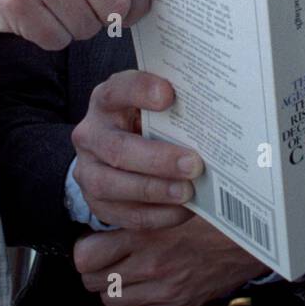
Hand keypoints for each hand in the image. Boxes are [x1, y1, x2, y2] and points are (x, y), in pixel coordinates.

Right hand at [0, 0, 150, 48]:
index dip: (139, 2)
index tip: (129, 10)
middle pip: (116, 5)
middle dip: (107, 19)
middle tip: (88, 12)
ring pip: (88, 27)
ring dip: (75, 28)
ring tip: (54, 6)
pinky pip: (57, 39)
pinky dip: (50, 37)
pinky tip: (34, 15)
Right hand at [72, 69, 203, 228]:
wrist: (112, 152)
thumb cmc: (144, 122)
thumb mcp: (151, 105)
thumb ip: (174, 103)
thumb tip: (215, 109)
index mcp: (107, 101)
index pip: (118, 90)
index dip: (141, 92)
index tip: (169, 95)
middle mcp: (92, 134)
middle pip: (118, 148)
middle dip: (158, 159)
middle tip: (194, 164)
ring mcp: (89, 171)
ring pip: (114, 185)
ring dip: (155, 191)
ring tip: (188, 192)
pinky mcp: (97, 203)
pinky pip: (125, 214)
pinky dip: (157, 215)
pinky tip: (183, 210)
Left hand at [74, 216, 267, 305]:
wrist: (252, 239)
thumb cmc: (216, 213)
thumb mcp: (174, 198)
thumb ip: (144, 203)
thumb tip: (119, 196)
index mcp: (146, 235)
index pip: (87, 255)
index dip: (86, 248)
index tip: (93, 239)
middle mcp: (150, 267)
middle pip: (93, 281)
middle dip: (95, 268)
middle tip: (105, 255)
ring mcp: (162, 290)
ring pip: (111, 300)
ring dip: (112, 286)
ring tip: (122, 270)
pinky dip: (131, 304)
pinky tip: (139, 287)